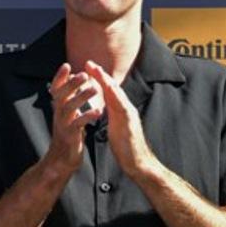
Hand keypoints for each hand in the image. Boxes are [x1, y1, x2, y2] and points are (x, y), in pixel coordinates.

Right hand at [43, 63, 101, 175]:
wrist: (62, 160)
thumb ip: (69, 102)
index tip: (66, 65)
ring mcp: (63, 124)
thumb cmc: (68, 137)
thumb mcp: (68, 117)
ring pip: (69, 107)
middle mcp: (58, 114)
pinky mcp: (70, 136)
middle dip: (71, 83)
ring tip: (93, 89)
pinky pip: (77, 124)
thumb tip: (72, 86)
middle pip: (61, 95)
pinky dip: (87, 116)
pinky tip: (98, 111)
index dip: (60, 77)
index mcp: (58, 109)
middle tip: (83, 74)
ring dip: (81, 97)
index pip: (56, 89)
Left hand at [86, 61, 156, 181]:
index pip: (108, 91)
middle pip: (112, 88)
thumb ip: (111, 114)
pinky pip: (123, 107)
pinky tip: (109, 90)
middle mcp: (125, 109)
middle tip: (89, 63)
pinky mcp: (130, 124)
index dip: (98, 79)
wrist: (138, 163)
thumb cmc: (125, 147)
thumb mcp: (114, 126)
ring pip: (118, 95)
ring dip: (107, 81)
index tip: (88, 68)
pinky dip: (116, 97)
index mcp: (120, 110)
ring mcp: (129, 115)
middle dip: (101, 75)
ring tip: (97, 71)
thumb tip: (104, 106)